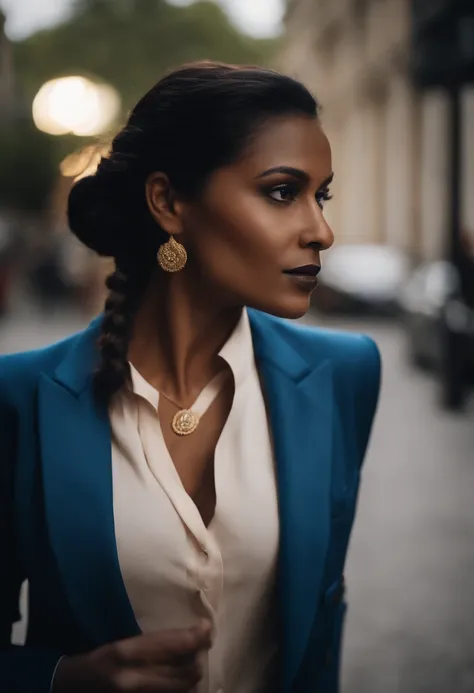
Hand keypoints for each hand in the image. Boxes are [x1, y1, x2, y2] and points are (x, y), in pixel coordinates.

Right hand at [53, 620, 212, 691]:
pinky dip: (182, 687)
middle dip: (198, 658)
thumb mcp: (122, 644)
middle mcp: (131, 679)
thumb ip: (152, 644)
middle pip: (182, 672)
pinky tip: (182, 677)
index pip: (169, 644)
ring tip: (195, 660)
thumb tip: (190, 637)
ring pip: (181, 688)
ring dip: (193, 674)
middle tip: (204, 644)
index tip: (208, 628)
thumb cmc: (99, 660)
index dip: (193, 637)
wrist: (75, 687)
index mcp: (123, 653)